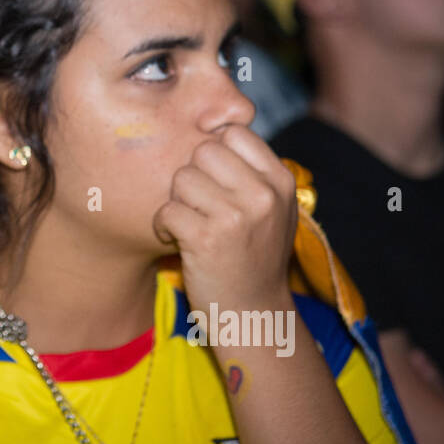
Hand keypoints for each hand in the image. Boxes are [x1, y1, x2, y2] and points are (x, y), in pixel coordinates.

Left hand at [153, 125, 297, 312]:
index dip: (214, 154)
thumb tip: (214, 126)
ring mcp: (236, 217)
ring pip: (181, 179)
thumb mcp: (272, 211)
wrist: (253, 316)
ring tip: (189, 225)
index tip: (212, 181)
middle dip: (192, 177)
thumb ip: (252, 172)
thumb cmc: (253, 258)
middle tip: (198, 206)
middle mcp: (263, 195)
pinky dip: (163, 225)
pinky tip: (176, 240)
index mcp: (280, 181)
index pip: (233, 133)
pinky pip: (166, 210)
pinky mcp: (207, 239)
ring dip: (176, 202)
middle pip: (202, 151)